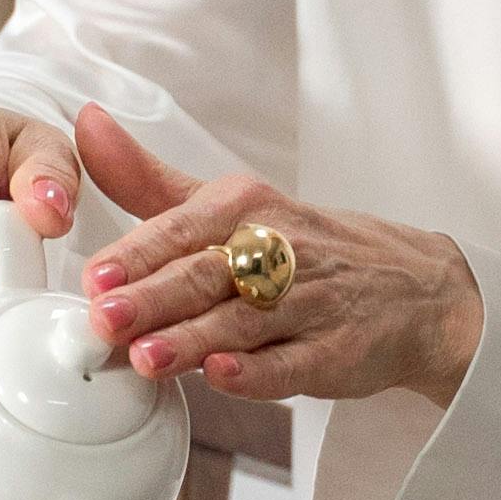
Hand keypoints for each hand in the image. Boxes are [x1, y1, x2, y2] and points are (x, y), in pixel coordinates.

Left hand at [73, 111, 483, 409]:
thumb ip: (149, 179)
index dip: (137, 254)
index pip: (184, 228)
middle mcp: (277, 250)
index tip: (95, 276)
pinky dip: (258, 371)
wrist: (415, 290)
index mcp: (246, 208)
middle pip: (208, 274)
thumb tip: (85, 123)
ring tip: (146, 357)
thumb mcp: (229, 204)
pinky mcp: (335, 353)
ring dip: (194, 339)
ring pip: (244, 321)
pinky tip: (222, 375)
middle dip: (154, 297)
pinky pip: (293, 363)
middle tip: (105, 319)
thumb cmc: (306, 247)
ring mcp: (309, 304)